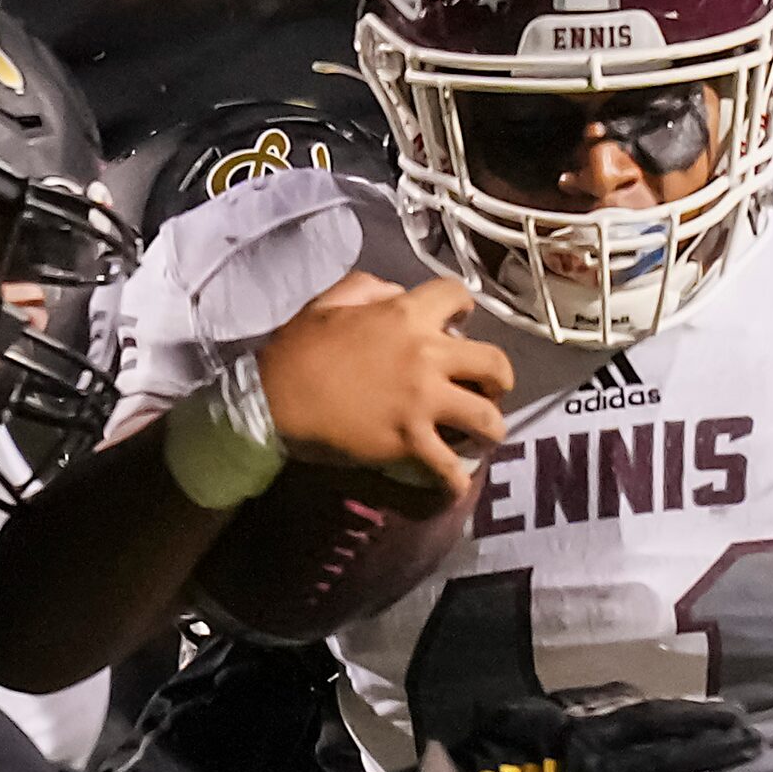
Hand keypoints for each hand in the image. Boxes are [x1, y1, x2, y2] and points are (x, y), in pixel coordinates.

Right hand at [255, 274, 512, 499]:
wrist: (274, 399)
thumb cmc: (298, 349)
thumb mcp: (330, 301)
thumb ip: (369, 288)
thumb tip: (399, 293)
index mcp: (406, 314)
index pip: (459, 296)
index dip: (464, 308)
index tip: (461, 324)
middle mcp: (426, 355)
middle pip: (494, 364)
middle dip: (498, 379)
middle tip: (486, 389)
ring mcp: (423, 401)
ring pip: (487, 418)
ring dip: (490, 429)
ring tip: (481, 436)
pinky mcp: (410, 441)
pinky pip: (450, 466)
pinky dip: (457, 480)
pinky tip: (456, 483)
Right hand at [456, 684, 759, 771]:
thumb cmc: (492, 749)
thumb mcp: (534, 707)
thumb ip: (586, 700)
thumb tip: (633, 693)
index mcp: (588, 732)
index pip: (658, 720)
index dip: (701, 717)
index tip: (735, 714)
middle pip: (674, 760)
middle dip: (719, 753)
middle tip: (757, 747)